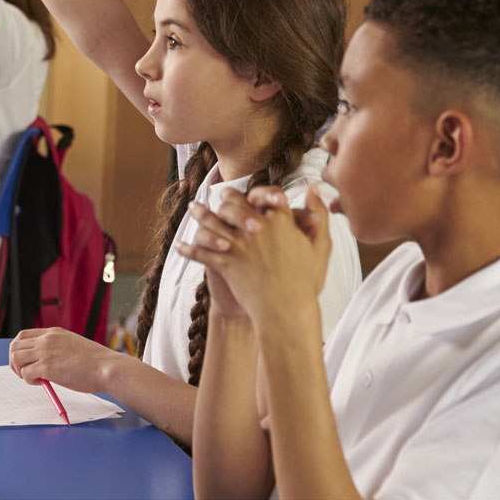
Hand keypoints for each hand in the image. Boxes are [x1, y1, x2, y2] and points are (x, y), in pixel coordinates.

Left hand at [8, 327, 125, 393]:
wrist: (108, 368)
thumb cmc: (95, 363)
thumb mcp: (72, 345)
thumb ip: (56, 349)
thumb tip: (41, 362)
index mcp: (53, 332)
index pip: (23, 335)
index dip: (20, 349)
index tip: (26, 361)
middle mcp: (47, 339)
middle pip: (15, 346)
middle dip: (15, 361)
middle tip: (24, 373)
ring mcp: (46, 352)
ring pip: (16, 358)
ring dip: (20, 371)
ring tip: (35, 378)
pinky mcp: (47, 367)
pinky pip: (25, 373)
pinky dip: (29, 380)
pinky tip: (42, 383)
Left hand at [175, 187, 331, 326]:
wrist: (287, 311)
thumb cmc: (306, 281)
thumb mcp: (320, 245)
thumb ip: (318, 213)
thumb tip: (313, 188)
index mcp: (281, 221)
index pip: (267, 196)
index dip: (261, 192)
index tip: (255, 192)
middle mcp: (256, 228)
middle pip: (235, 202)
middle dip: (226, 197)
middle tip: (219, 195)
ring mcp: (238, 245)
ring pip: (212, 222)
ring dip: (200, 214)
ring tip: (192, 208)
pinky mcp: (225, 262)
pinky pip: (201, 252)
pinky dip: (189, 249)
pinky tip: (179, 246)